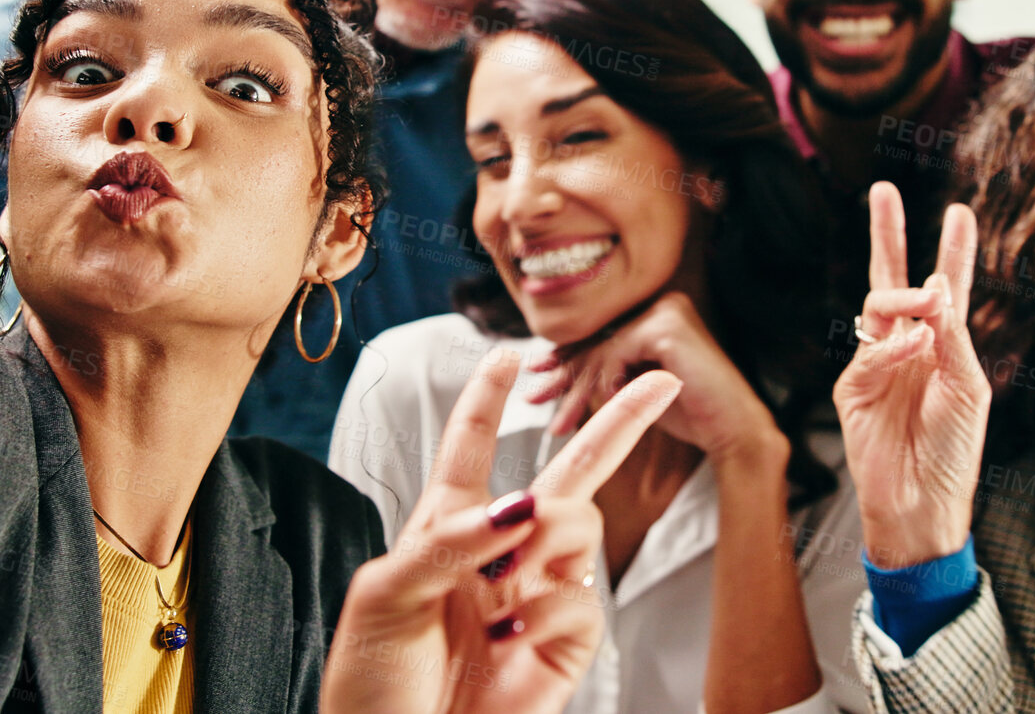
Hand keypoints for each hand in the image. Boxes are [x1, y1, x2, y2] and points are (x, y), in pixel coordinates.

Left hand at [323, 350, 681, 713]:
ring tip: (506, 578)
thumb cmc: (372, 682)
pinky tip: (508, 636)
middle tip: (661, 381)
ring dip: (548, 536)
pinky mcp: (564, 645)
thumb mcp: (385, 597)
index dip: (488, 398)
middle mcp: (499, 554)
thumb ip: (448, 540)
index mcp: (445, 530)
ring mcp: (537, 596)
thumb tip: (516, 504)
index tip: (509, 354)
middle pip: (570, 473)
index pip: (470, 446)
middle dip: (617, 425)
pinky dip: (546, 607)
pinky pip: (582, 598)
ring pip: (580, 526)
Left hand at [526, 293, 780, 464]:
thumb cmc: (691, 413)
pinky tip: (612, 402)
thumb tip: (555, 368)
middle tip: (535, 396)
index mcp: (657, 312)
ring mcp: (665, 310)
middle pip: (598, 338)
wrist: (733, 431)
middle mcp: (661, 303)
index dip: (568, 354)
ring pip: (601, 350)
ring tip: (560, 421)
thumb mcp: (636, 387)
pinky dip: (609, 382)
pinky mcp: (666, 327)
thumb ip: (607, 370)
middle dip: (563, 372)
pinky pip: (616, 353)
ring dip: (577, 389)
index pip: (603, 332)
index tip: (539, 373)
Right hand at [833, 183, 991, 569]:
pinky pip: (869, 352)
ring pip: (877, 308)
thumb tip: (933, 288)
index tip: (959, 212)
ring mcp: (876, 365)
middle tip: (882, 189)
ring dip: (903, 297)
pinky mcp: (851, 389)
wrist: (924, 503)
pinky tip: (916, 346)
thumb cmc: (955, 451)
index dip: (951, 250)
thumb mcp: (967, 386)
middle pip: (890, 280)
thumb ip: (951, 336)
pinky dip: (895, 346)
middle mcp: (907, 348)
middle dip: (885, 234)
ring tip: (928, 299)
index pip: (944, 287)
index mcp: (941, 346)